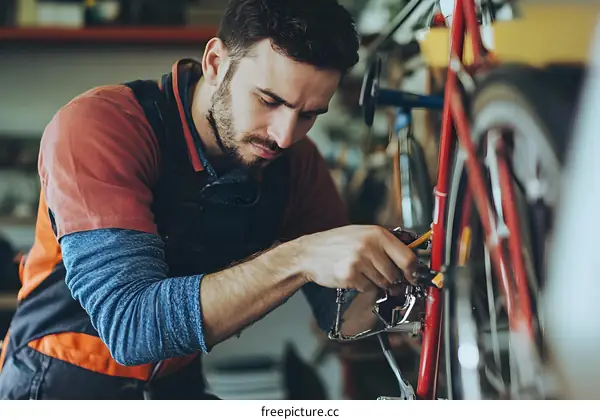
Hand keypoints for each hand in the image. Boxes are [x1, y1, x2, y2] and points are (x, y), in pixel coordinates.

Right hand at [297, 225, 417, 292]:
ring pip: (383, 283)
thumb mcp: (363, 234)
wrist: (310, 253)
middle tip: (379, 274)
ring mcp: (360, 261)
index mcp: (377, 234)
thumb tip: (410, 263)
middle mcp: (370, 246)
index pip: (408, 257)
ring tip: (362, 272)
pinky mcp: (350, 275)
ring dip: (376, 282)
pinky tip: (353, 276)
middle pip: (395, 274)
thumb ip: (386, 245)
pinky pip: (368, 288)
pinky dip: (363, 286)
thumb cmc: (336, 244)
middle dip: (391, 279)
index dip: (413, 271)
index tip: (413, 277)